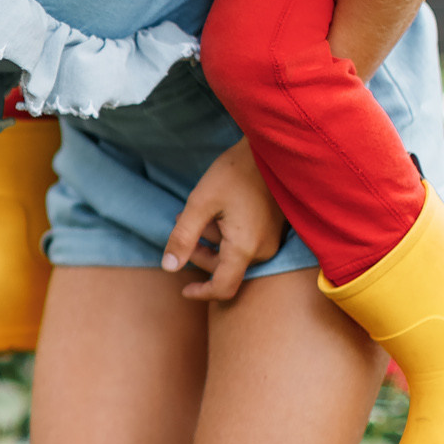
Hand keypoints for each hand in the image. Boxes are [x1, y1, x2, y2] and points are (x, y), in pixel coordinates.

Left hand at [160, 138, 288, 301]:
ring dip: (211, 240)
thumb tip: (169, 267)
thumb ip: (183, 237)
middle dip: (199, 252)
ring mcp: (272, 240)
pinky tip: (217, 212)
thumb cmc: (234, 172)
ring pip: (234, 255)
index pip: (223, 288)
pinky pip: (247, 244)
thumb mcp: (200, 203)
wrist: (270, 150)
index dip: (202, 293)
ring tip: (195, 212)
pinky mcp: (274, 230)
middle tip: (180, 222)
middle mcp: (263, 250)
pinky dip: (227, 235)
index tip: (184, 290)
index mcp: (245, 248)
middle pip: (225, 269)